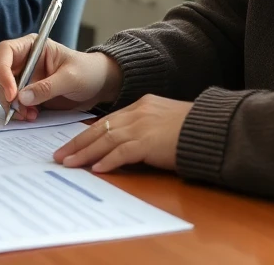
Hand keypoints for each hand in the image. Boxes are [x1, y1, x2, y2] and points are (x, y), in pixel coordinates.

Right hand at [0, 36, 122, 120]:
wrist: (99, 86)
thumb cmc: (88, 72)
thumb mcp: (70, 78)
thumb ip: (47, 87)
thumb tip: (21, 98)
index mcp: (32, 46)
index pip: (5, 52)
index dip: (2, 71)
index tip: (11, 93)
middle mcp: (24, 61)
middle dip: (6, 94)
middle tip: (20, 110)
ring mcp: (24, 78)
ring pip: (3, 91)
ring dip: (12, 106)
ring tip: (30, 115)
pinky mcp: (28, 94)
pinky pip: (14, 104)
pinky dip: (18, 112)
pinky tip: (32, 116)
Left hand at [53, 95, 191, 172]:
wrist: (213, 128)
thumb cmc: (194, 129)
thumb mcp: (166, 121)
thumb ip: (146, 128)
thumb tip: (130, 145)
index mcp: (142, 105)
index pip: (107, 120)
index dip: (88, 134)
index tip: (73, 144)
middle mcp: (139, 112)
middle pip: (100, 128)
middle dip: (77, 143)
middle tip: (60, 155)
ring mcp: (143, 125)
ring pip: (105, 140)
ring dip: (84, 153)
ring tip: (69, 164)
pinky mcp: (149, 141)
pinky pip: (122, 152)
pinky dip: (107, 161)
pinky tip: (96, 169)